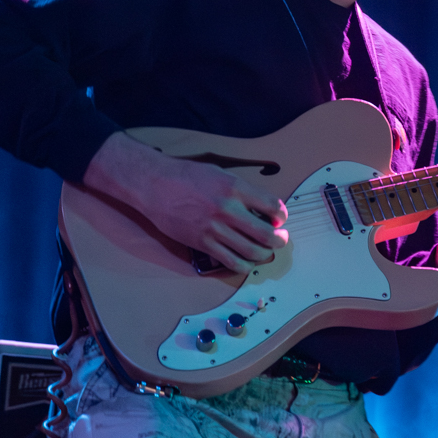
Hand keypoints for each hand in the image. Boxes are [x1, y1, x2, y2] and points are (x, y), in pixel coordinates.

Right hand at [83, 132, 287, 273]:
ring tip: (268, 251)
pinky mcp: (202, 243)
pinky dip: (244, 264)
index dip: (282, 215)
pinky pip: (230, 261)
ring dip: (265, 253)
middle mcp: (228, 209)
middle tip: (282, 238)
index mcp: (235, 188)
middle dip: (280, 239)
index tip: (280, 218)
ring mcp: (215, 229)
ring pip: (251, 251)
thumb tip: (262, 207)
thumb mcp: (220, 173)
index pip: (272, 206)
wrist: (155, 185)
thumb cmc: (188, 176)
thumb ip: (242, 190)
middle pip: (266, 233)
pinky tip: (247, 261)